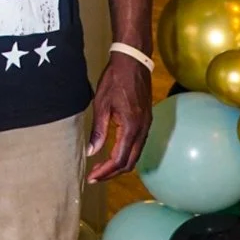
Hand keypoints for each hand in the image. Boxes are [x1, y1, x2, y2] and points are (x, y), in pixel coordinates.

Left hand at [86, 52, 152, 181]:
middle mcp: (142, 129)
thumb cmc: (115, 80)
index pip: (119, 159)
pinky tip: (113, 153)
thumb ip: (98, 131)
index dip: (105, 171)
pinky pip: (138, 145)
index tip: (92, 177)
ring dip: (119, 164)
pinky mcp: (147, 121)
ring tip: (101, 167)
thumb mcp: (101, 105)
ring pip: (135, 155)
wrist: (133, 62)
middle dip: (112, 173)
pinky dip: (126, 154)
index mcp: (131, 126)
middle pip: (130, 162)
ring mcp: (147, 125)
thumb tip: (91, 152)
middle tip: (95, 176)